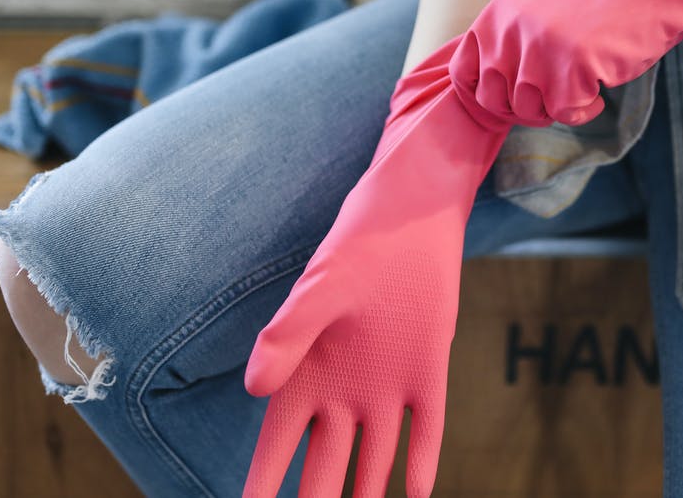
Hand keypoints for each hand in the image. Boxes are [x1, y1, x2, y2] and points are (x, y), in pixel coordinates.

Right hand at [242, 35, 510, 496]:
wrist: (414, 213)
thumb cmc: (357, 243)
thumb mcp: (321, 288)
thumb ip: (289, 335)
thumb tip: (254, 388)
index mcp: (304, 374)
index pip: (275, 450)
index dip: (261, 487)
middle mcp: (341, 391)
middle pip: (321, 470)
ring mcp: (386, 386)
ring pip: (373, 462)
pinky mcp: (428, 373)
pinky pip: (426, 430)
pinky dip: (422, 465)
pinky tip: (418, 497)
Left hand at [448, 0, 682, 128]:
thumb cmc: (627, 21)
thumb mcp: (567, 38)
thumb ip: (527, 65)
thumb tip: (492, 108)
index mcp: (504, 13)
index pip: (467, 83)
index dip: (497, 102)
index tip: (528, 99)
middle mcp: (511, 19)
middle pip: (497, 104)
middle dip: (533, 107)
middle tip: (578, 78)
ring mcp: (538, 33)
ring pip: (528, 109)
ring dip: (564, 104)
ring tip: (596, 69)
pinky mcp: (571, 50)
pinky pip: (565, 108)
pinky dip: (589, 103)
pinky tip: (610, 74)